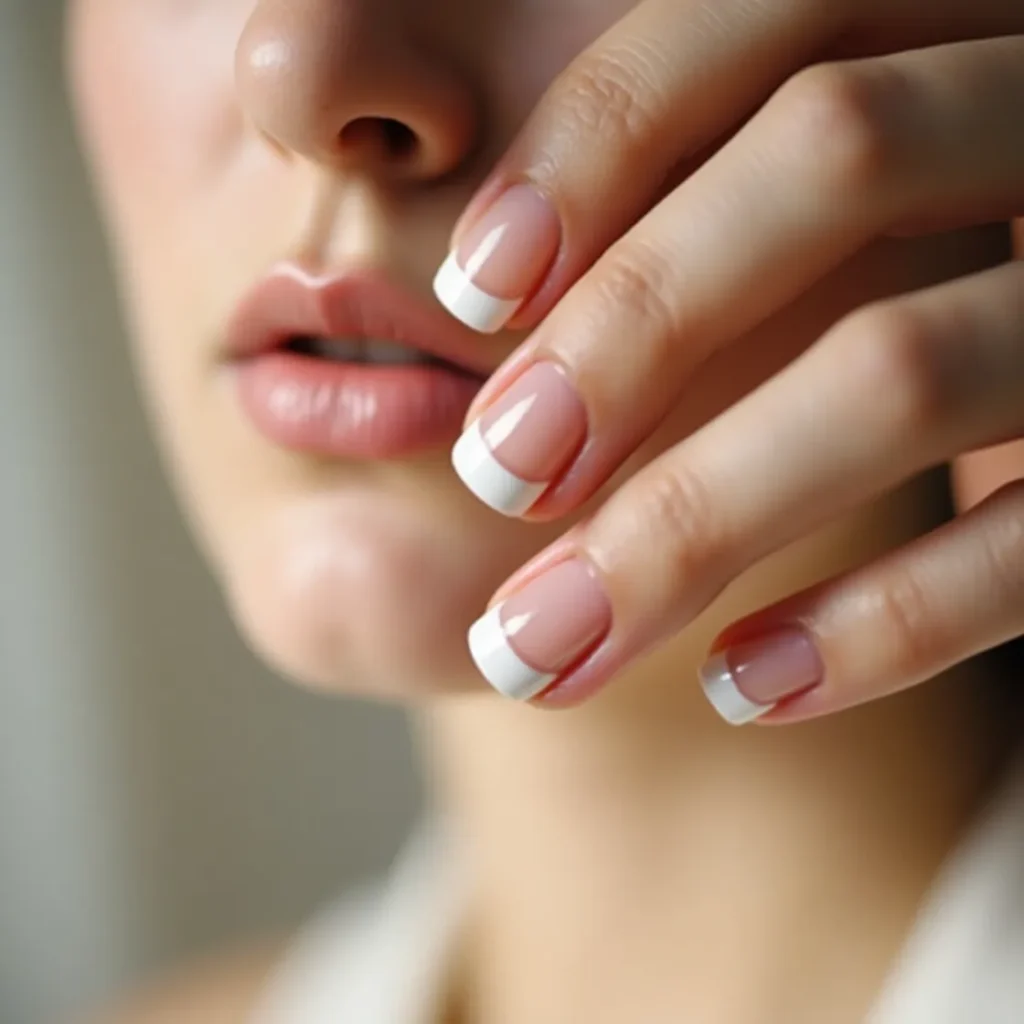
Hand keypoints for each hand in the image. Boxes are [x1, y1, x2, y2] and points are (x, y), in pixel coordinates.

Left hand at [432, 0, 1023, 722]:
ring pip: (907, 370)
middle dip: (633, 327)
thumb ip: (709, 206)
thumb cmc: (911, 289)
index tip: (469, 292)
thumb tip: (481, 290)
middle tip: (493, 474)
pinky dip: (876, 626)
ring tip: (542, 638)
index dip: (600, 140)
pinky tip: (736, 686)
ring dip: (690, 524)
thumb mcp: (828, 217)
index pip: (764, 20)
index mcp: (956, 29)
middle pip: (835, 158)